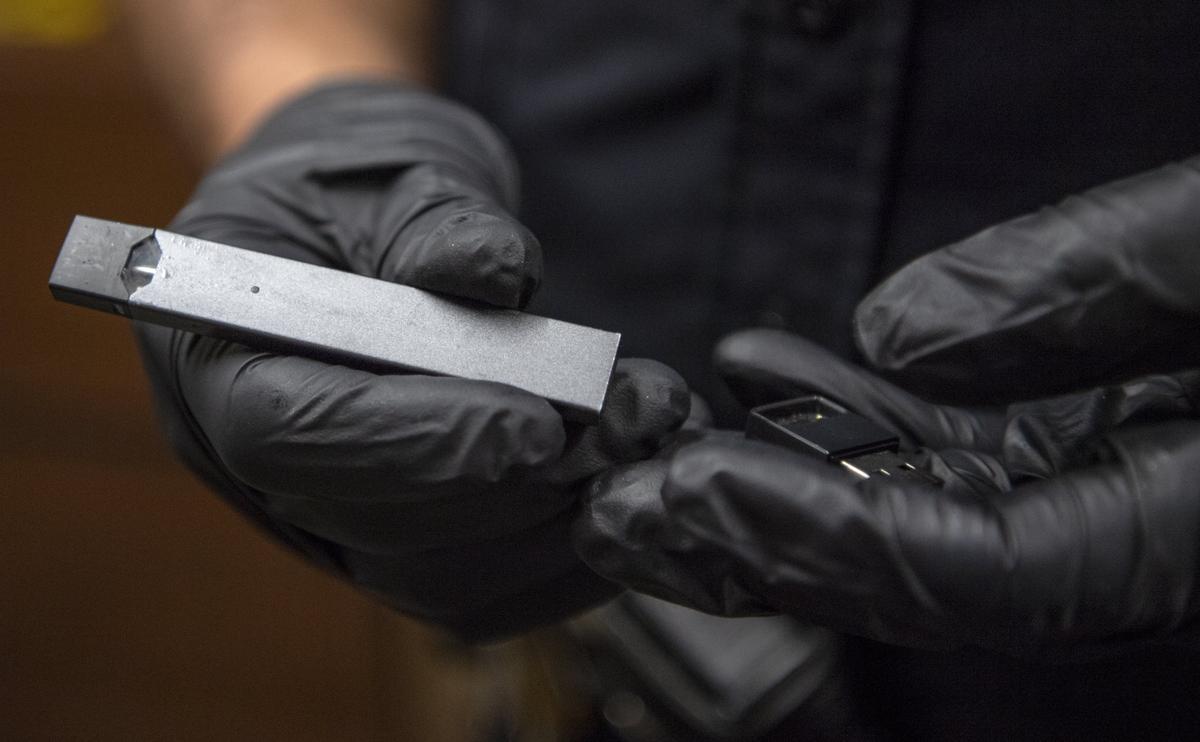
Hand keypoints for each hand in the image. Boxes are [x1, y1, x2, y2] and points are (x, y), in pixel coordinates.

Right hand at [137, 81, 689, 639]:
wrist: (351, 224)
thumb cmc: (351, 186)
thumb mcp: (386, 169)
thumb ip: (438, 222)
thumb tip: (499, 273)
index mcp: (216, 356)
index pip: (293, 433)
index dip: (414, 441)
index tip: (534, 426)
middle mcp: (255, 465)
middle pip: (376, 520)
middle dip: (515, 486)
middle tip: (626, 427)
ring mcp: (324, 518)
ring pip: (435, 577)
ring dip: (554, 525)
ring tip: (643, 444)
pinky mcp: (394, 543)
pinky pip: (475, 590)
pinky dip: (560, 558)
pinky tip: (623, 492)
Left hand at [575, 158, 1199, 655]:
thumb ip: (1091, 291)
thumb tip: (886, 332)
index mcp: (1175, 527)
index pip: (968, 570)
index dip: (820, 535)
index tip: (693, 484)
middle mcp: (1123, 529)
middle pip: (910, 570)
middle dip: (754, 546)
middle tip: (616, 517)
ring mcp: (1094, 484)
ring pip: (909, 508)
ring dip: (773, 482)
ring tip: (650, 458)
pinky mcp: (1077, 430)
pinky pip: (943, 438)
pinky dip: (845, 406)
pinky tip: (754, 363)